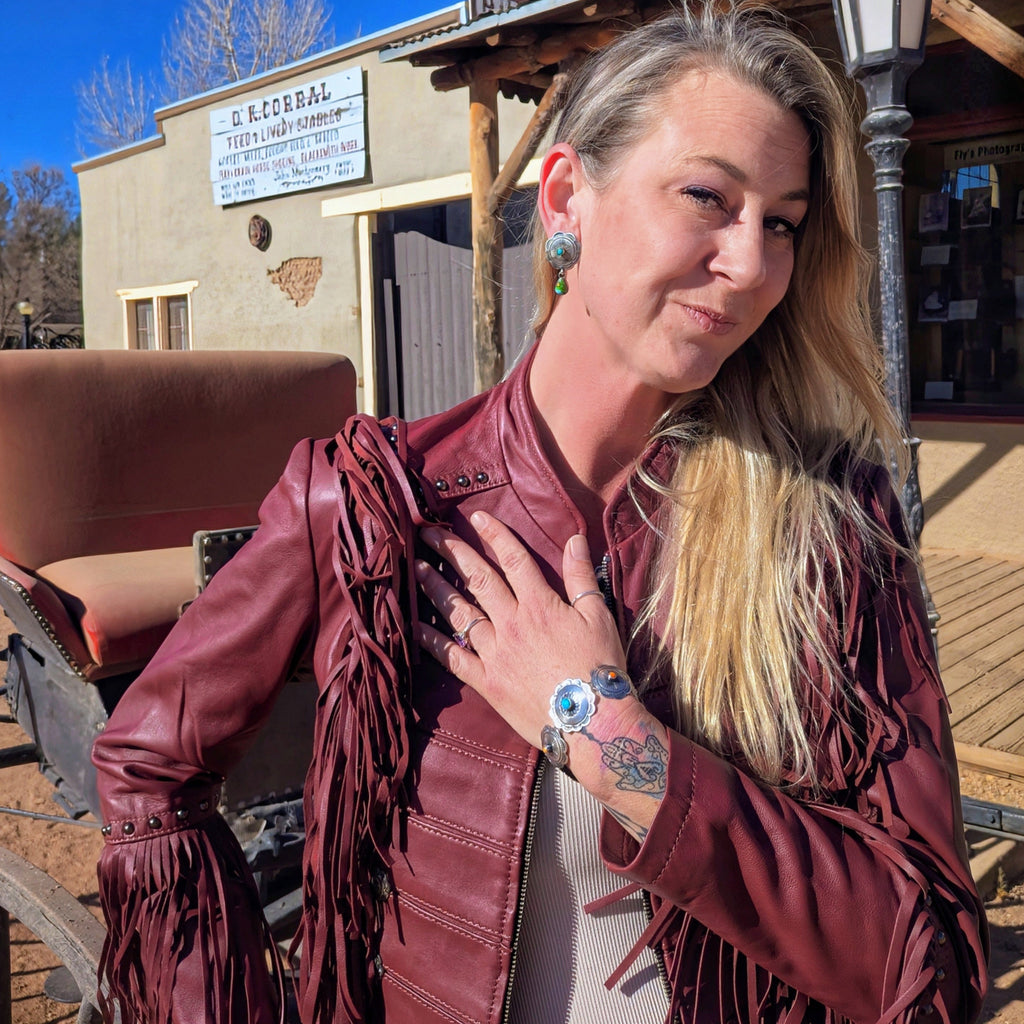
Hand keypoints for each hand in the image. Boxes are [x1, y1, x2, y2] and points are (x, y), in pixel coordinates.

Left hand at [415, 510, 628, 752]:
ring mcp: (495, 653)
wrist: (590, 722)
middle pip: (477, 579)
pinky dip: (432, 642)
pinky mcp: (486, 682)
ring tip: (418, 569)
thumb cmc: (600, 668)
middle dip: (452, 552)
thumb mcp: (598, 616)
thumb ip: (582, 576)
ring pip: (459, 613)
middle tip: (428, 532)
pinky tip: (415, 627)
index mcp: (539, 604)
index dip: (495, 535)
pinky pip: (453, 658)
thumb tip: (575, 539)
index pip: (513, 559)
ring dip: (436, 588)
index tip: (476, 517)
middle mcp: (511, 623)